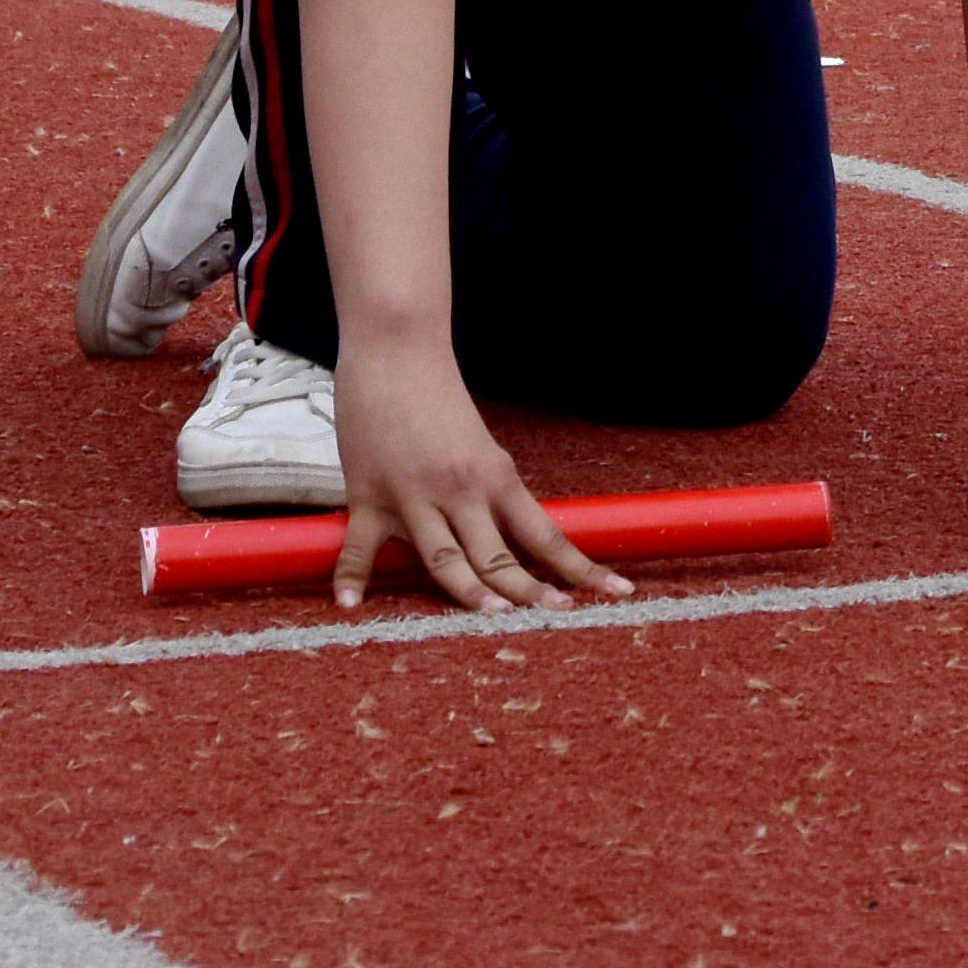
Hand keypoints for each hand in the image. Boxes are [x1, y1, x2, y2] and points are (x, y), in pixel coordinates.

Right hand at [329, 345, 630, 611]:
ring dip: (469, 594)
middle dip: (530, 593)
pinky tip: (350, 607)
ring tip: (493, 619)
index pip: (546, 536)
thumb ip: (490, 492)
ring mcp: (413, 497)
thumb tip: (513, 534)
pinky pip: (361, 548)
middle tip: (556, 617)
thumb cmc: (437, 395)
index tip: (617, 591)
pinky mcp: (368, 495)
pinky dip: (353, 578)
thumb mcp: (480, 448)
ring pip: (444, 561)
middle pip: (500, 558)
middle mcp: (460, 493)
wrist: (395, 348)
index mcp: (495, 479)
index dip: (580, 568)